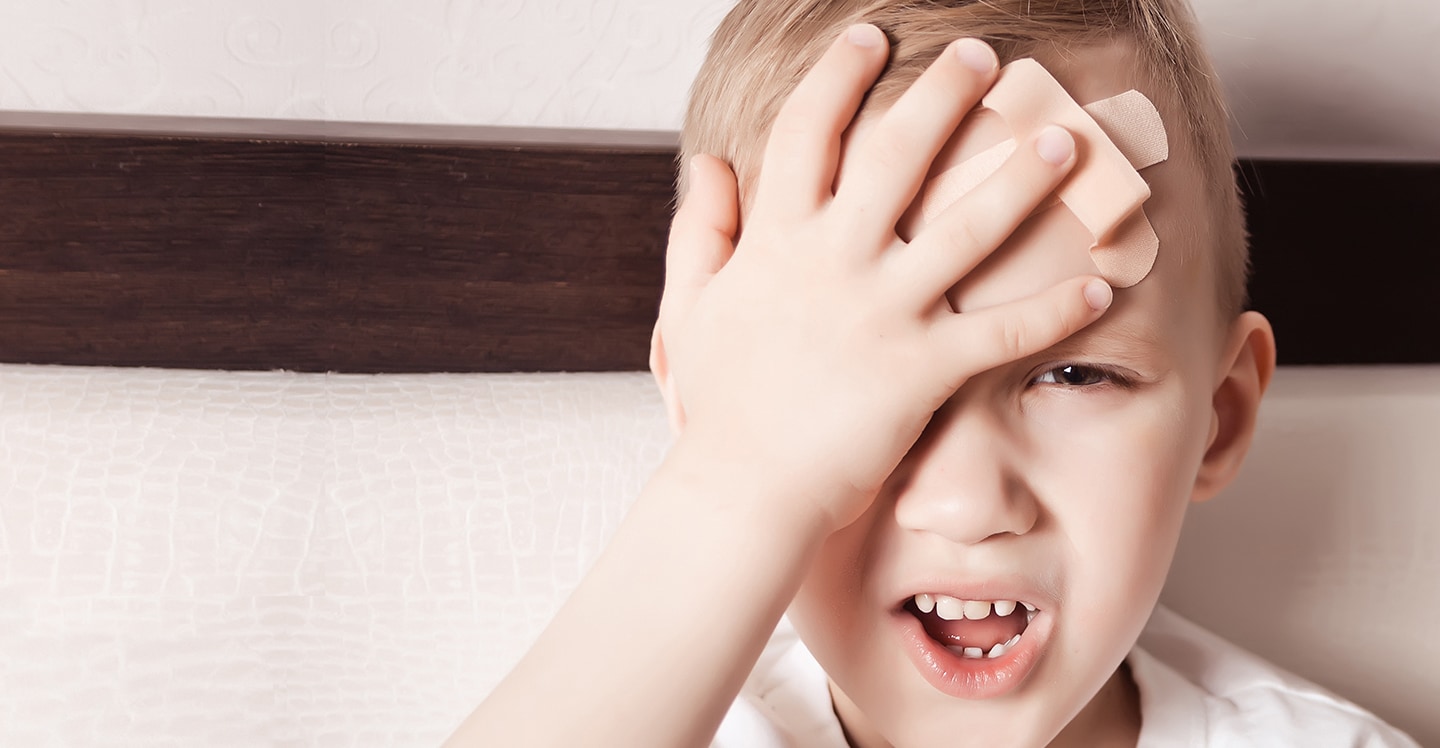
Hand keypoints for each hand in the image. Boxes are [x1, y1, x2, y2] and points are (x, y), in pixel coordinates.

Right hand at [651, 26, 1112, 531]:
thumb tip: (708, 165)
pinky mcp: (920, 371)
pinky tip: (1102, 287)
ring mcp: (881, 314)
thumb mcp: (691, 308)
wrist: (742, 491)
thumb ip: (698, 232)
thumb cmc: (720, 405)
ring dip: (1021, 183)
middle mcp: (833, 262)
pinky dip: (1054, 309)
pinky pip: (1001, 331)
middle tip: (985, 58)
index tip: (867, 39)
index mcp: (777, 241)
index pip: (806, 134)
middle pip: (897, 156)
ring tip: (1066, 144)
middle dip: (943, 97)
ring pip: (966, 229)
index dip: (836, 78)